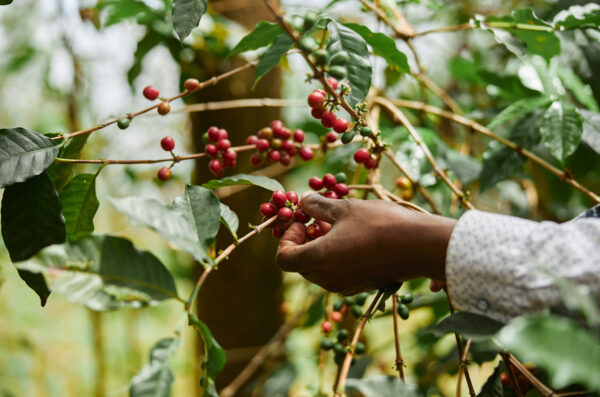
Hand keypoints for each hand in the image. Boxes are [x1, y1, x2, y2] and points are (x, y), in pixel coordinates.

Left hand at [276, 193, 455, 294]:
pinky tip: (354, 238)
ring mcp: (344, 286)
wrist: (420, 246)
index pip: (284, 258)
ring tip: (338, 226)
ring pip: (319, 270)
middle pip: (300, 264)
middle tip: (318, 220)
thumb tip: (303, 202)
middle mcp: (327, 279)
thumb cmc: (379, 224)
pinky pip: (337, 274)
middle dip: (304, 241)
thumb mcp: (344, 208)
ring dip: (320, 248)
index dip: (286, 238)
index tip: (303, 221)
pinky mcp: (360, 287)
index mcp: (318, 260)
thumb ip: (318, 206)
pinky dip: (336, 258)